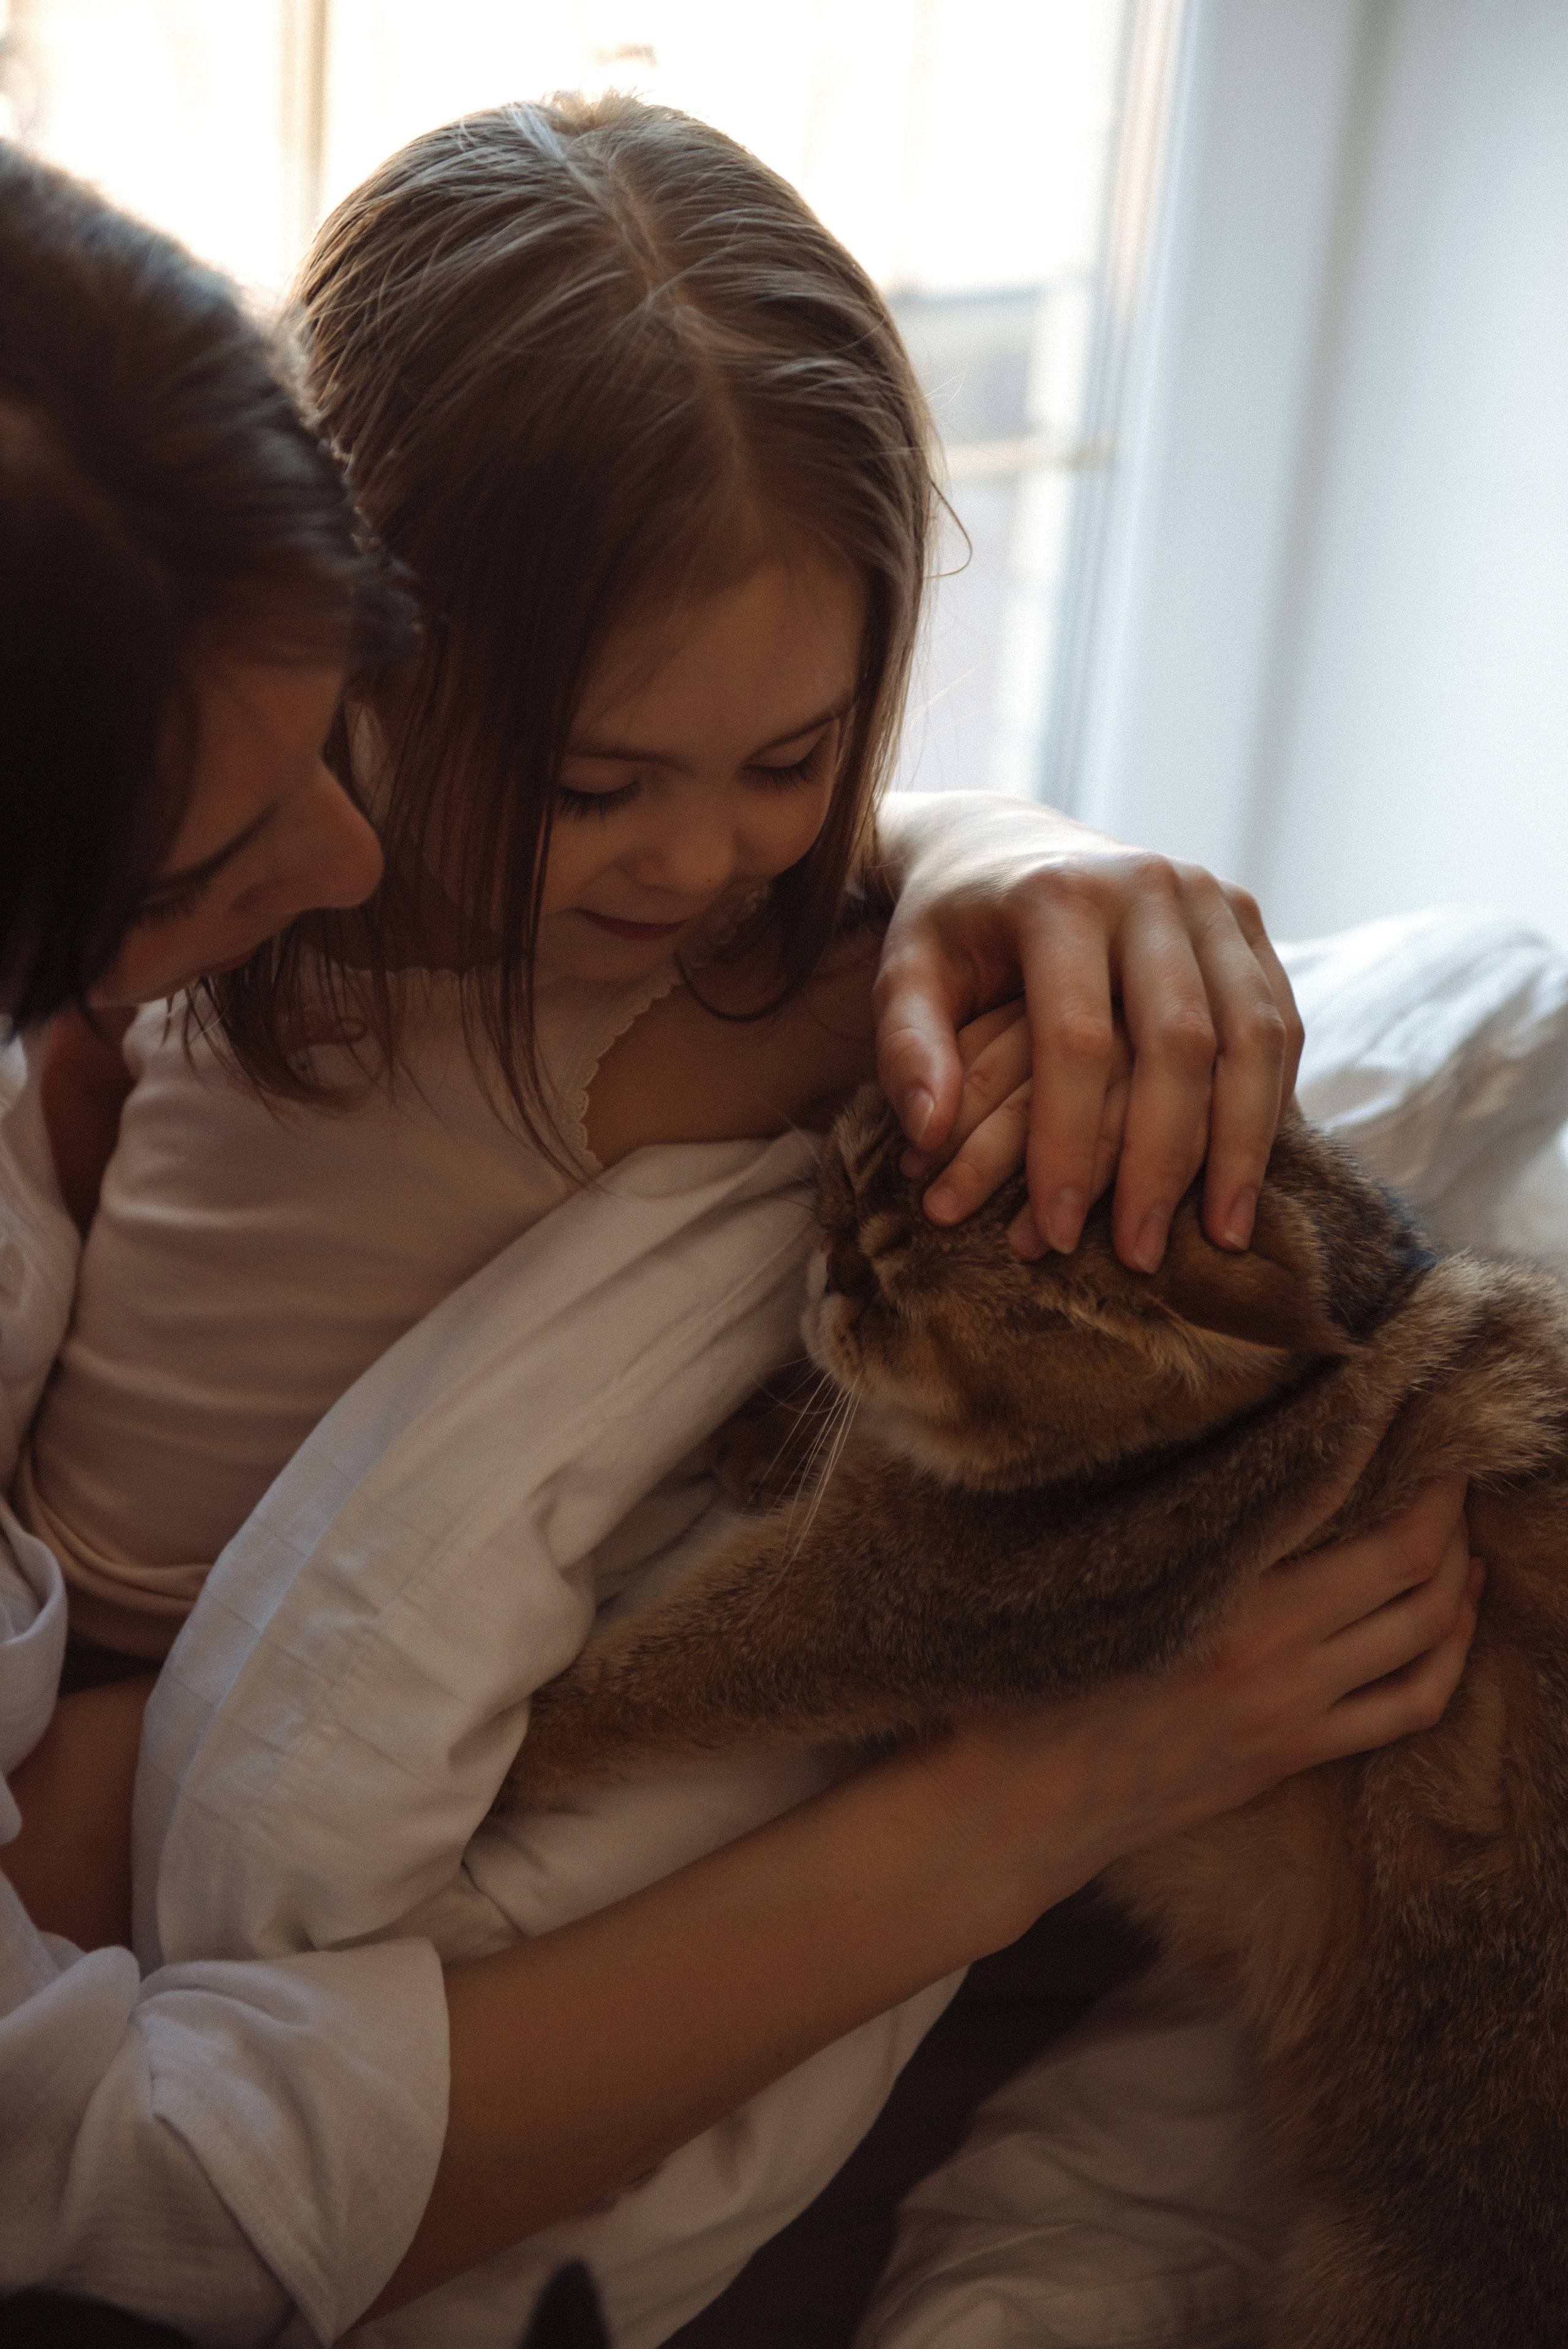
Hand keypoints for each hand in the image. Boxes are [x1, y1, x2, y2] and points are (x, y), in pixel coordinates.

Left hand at [871, 794, 1301, 1269]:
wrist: (1003, 842)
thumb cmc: (947, 928)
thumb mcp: (902, 975)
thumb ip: (905, 1049)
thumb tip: (928, 1133)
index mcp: (1057, 897)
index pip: (1076, 1040)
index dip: (1069, 1144)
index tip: (1058, 1232)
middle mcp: (1146, 885)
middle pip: (1180, 1042)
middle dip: (1163, 1161)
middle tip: (1143, 1255)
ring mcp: (1209, 895)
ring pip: (1254, 1032)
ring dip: (1242, 1144)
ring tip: (1222, 1237)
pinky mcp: (1245, 916)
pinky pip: (1279, 1018)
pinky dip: (1271, 1099)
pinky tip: (1249, 1172)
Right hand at [910, 1472, 1478, 1932]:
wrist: (1027, 1802)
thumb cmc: (1038, 1678)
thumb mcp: (1096, 1574)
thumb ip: (1169, 1519)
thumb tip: (1234, 1449)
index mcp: (1207, 1586)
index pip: (1322, 1487)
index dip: (1371, 1431)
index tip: (1388, 1388)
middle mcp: (1267, 1646)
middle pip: (1404, 1557)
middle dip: (1443, 1496)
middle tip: (1449, 1454)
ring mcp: (1293, 1705)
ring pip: (1425, 1625)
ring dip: (1459, 1565)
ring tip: (1459, 1524)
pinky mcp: (1297, 1750)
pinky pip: (1412, 1702)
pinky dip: (1453, 1653)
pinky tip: (1459, 1615)